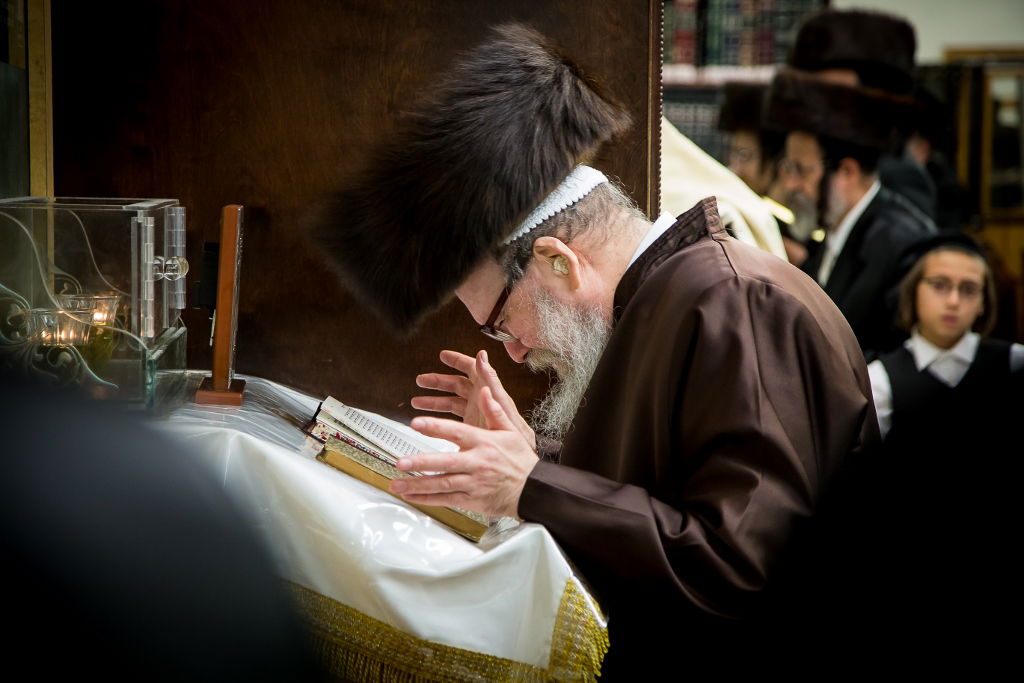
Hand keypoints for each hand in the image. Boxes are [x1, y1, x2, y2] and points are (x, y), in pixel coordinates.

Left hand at [391, 387, 537, 518]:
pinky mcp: (472, 500)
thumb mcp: (511, 432)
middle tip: (401, 462)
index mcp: (484, 443)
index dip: (436, 427)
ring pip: (442, 484)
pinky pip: (447, 499)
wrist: (533, 491)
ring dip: (418, 484)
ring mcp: (473, 483)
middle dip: (421, 462)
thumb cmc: (521, 461)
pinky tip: (412, 497)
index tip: (416, 424)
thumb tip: (484, 390)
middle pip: (445, 462)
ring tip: (397, 483)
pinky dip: (428, 499)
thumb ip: (494, 411)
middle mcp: (477, 463)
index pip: (457, 432)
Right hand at [412, 349, 535, 449]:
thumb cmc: (516, 434)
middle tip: (421, 380)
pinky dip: (440, 417)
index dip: (457, 360)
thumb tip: (482, 356)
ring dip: (435, 400)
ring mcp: (476, 413)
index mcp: (488, 390)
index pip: (472, 369)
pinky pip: (453, 418)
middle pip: (457, 384)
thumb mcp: (502, 405)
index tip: (443, 356)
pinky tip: (428, 419)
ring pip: (452, 401)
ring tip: (417, 401)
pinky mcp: (472, 427)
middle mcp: (481, 400)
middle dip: (438, 381)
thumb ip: (491, 381)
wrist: (518, 464)